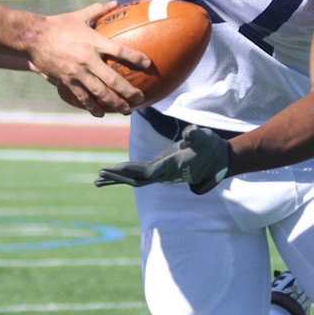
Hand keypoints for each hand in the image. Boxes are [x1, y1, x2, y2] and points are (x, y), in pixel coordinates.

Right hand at [30, 3, 150, 115]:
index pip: (119, 51)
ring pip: (100, 92)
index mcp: (93, 41)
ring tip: (126, 110)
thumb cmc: (58, 24)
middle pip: (113, 79)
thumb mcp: (79, 15)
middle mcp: (87, 59)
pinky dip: (92, 107)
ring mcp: (77, 72)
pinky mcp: (67, 80)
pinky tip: (101, 113)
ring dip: (115, 103)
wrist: (33, 38)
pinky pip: (82, 97)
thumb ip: (98, 10)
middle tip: (141, 98)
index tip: (148, 64)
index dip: (135, 58)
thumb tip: (116, 2)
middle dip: (129, 91)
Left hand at [96, 125, 231, 192]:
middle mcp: (164, 174)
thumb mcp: (205, 138)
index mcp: (172, 167)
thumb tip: (189, 133)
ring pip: (135, 179)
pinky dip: (123, 175)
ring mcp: (160, 173)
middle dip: (119, 177)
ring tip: (97, 181)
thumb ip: (197, 136)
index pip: (149, 172)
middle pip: (138, 179)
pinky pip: (138, 175)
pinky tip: (108, 176)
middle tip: (100, 174)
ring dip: (117, 180)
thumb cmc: (209, 146)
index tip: (116, 168)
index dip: (132, 170)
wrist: (216, 158)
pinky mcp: (158, 169)